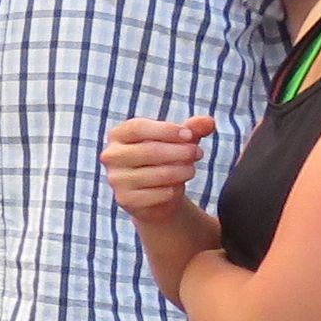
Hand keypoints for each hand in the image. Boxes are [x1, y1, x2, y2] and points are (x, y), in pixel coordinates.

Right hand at [102, 115, 217, 225]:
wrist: (154, 195)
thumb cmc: (164, 160)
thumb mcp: (178, 141)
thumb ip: (193, 128)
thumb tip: (208, 122)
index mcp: (118, 135)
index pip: (138, 127)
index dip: (166, 130)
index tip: (190, 135)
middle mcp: (111, 156)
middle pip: (149, 150)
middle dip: (180, 152)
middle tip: (199, 153)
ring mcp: (116, 179)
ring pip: (157, 174)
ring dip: (182, 171)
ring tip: (191, 169)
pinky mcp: (125, 199)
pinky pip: (158, 194)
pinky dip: (174, 190)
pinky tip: (177, 187)